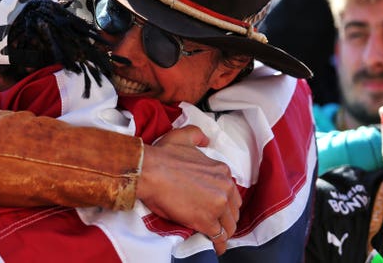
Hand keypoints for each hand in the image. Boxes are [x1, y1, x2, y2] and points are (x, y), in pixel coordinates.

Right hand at [137, 125, 241, 254]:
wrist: (149, 171)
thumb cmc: (162, 156)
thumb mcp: (183, 137)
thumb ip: (197, 136)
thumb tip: (206, 140)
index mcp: (221, 170)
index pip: (231, 192)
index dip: (224, 201)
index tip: (217, 206)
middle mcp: (224, 187)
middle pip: (233, 210)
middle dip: (226, 217)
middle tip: (216, 222)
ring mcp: (217, 205)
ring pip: (229, 225)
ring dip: (223, 232)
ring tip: (216, 236)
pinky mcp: (206, 221)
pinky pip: (219, 238)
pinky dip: (218, 244)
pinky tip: (215, 247)